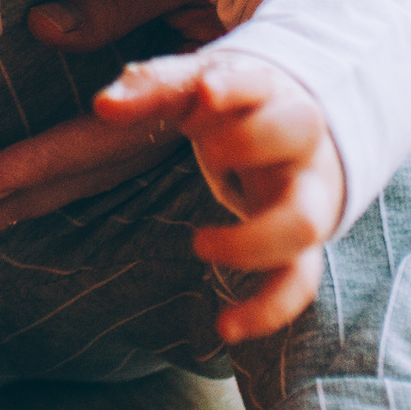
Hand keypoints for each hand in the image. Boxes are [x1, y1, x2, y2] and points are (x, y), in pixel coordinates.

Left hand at [0, 0, 227, 250]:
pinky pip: (105, 161)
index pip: (101, 138)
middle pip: (86, 169)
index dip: (40, 162)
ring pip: (91, 172)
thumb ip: (115, 2)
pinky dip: (52, 181)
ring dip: (20, 199)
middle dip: (12, 199)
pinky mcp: (171, 121)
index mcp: (185, 91)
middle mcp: (178, 123)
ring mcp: (176, 128)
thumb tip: (40, 27)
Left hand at [93, 53, 345, 343]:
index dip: (234, 88)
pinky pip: (298, 280)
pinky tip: (225, 328)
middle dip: (244, 143)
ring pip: (304, 221)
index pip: (256, 81)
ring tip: (200, 245)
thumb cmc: (232, 106)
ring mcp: (305, 194)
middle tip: (206, 150)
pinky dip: (267, 309)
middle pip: (296, 131)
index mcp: (265, 90)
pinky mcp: (300, 244)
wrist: (297, 135)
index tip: (204, 93)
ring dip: (252, 239)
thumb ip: (149, 88)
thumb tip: (105, 105)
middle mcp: (297, 140)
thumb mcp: (193, 86)